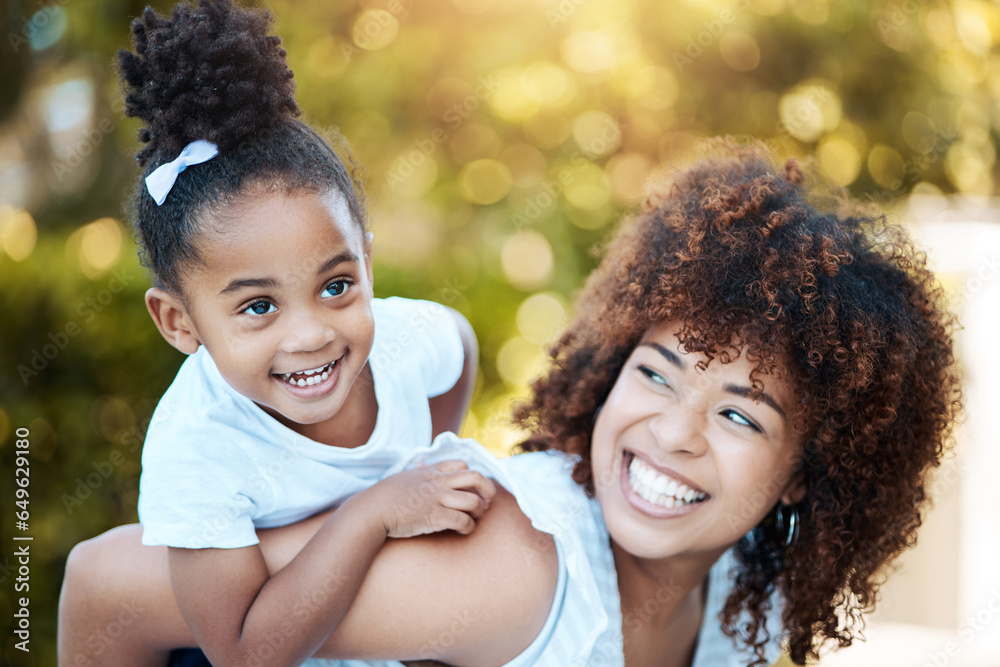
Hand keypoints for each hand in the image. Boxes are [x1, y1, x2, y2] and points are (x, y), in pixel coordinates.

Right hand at [362, 460, 496, 538]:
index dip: (472, 476)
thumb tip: (423, 463)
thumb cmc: (386, 495)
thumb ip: (420, 471)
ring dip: (480, 511)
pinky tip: (462, 530)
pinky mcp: (434, 517)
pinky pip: (462, 521)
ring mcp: (437, 499)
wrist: (372, 510)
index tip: (473, 488)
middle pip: (476, 477)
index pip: (463, 464)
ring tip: (474, 518)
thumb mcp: (406, 476)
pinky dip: (468, 527)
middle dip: (488, 490)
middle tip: (487, 502)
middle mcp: (438, 483)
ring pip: (473, 501)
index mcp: (432, 471)